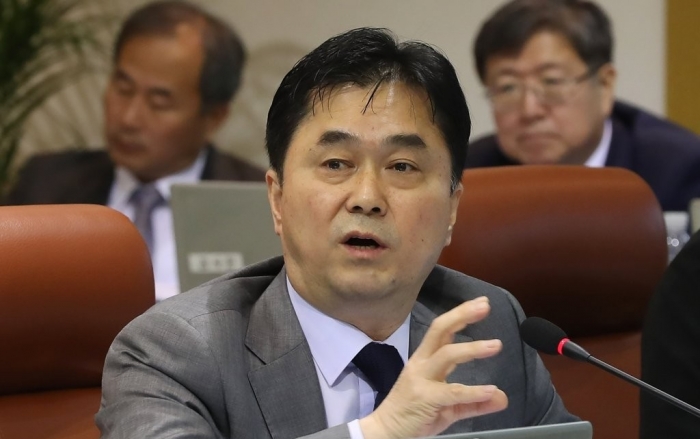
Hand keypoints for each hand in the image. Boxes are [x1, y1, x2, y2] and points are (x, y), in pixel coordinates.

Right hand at [359, 296, 507, 438]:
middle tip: (484, 306)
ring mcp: (421, 379)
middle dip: (462, 315)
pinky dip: (473, 391)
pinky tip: (490, 390)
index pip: (442, 330)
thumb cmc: (414, 414)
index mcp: (425, 359)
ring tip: (495, 345)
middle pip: (439, 330)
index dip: (461, 315)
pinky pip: (452, 392)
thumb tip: (501, 397)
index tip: (481, 303)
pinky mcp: (424, 398)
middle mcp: (421, 363)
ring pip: (446, 355)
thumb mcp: (448, 407)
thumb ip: (474, 401)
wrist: (386, 432)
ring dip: (472, 349)